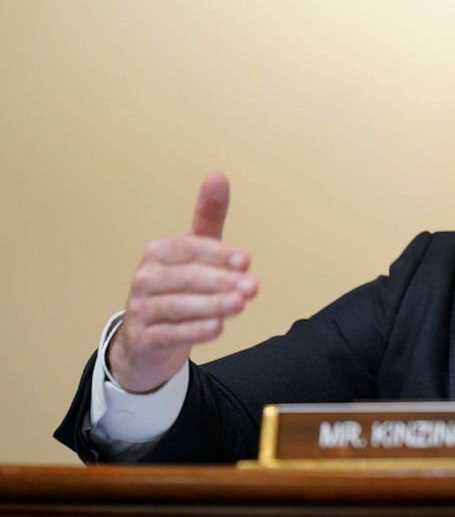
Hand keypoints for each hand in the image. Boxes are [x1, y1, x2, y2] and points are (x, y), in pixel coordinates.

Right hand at [108, 172, 258, 392]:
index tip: (247, 261)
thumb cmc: (178, 288)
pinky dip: (195, 331)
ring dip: (212, 306)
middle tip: (253, 287)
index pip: (191, 248)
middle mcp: (145, 278)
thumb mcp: (195, 252)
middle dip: (222, 281)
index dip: (219, 254)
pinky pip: (170, 334)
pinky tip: (218, 328)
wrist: (148, 340)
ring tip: (239, 305)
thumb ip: (208, 217)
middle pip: (187, 278)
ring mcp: (141, 309)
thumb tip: (217, 175)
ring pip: (179, 306)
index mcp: (158, 252)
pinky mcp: (144, 339)